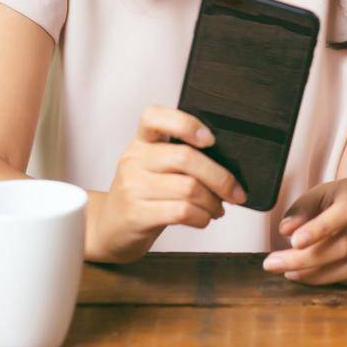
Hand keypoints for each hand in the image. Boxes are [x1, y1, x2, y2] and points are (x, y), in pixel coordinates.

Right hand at [88, 105, 246, 262]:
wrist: (111, 229)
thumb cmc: (144, 195)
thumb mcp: (155, 168)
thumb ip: (181, 158)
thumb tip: (230, 165)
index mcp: (141, 141)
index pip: (154, 116)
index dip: (185, 123)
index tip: (210, 139)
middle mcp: (134, 159)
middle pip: (186, 158)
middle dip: (220, 177)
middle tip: (235, 192)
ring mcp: (132, 187)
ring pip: (188, 188)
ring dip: (213, 202)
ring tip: (218, 208)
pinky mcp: (136, 214)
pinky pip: (181, 211)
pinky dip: (201, 216)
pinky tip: (203, 218)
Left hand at [261, 178, 346, 287]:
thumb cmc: (335, 204)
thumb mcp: (318, 197)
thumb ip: (301, 209)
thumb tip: (286, 229)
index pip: (344, 212)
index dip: (320, 228)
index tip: (293, 241)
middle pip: (341, 246)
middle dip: (303, 259)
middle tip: (272, 264)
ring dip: (312, 273)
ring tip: (286, 271)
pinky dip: (325, 280)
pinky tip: (305, 275)